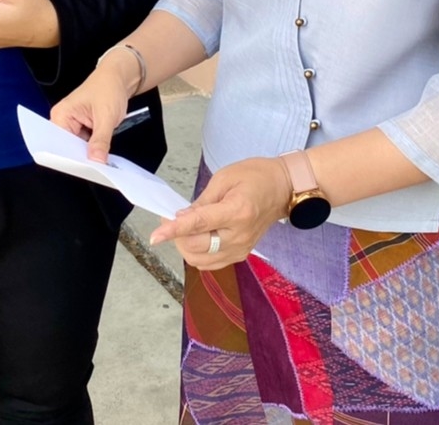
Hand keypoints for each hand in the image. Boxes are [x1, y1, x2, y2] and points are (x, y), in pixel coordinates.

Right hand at [49, 54, 139, 163]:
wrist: (120, 77)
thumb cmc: (108, 87)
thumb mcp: (106, 116)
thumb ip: (101, 140)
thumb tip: (96, 161)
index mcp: (61, 115)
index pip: (60, 143)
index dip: (71, 157)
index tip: (84, 169)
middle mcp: (63, 121)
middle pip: (68, 148)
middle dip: (82, 158)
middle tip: (95, 170)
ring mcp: (73, 126)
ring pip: (78, 148)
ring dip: (88, 155)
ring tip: (99, 166)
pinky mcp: (83, 129)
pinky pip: (86, 145)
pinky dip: (93, 150)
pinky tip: (100, 157)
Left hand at [149, 157, 292, 269]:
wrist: (283, 189)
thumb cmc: (255, 176)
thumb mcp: (225, 178)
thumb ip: (202, 201)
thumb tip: (181, 218)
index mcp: (237, 212)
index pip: (198, 225)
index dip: (174, 231)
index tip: (155, 237)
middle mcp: (239, 235)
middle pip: (196, 246)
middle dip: (176, 236)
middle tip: (169, 220)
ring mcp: (241, 249)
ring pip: (201, 260)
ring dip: (185, 247)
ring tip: (183, 229)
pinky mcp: (241, 254)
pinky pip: (211, 263)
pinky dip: (198, 253)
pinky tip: (196, 238)